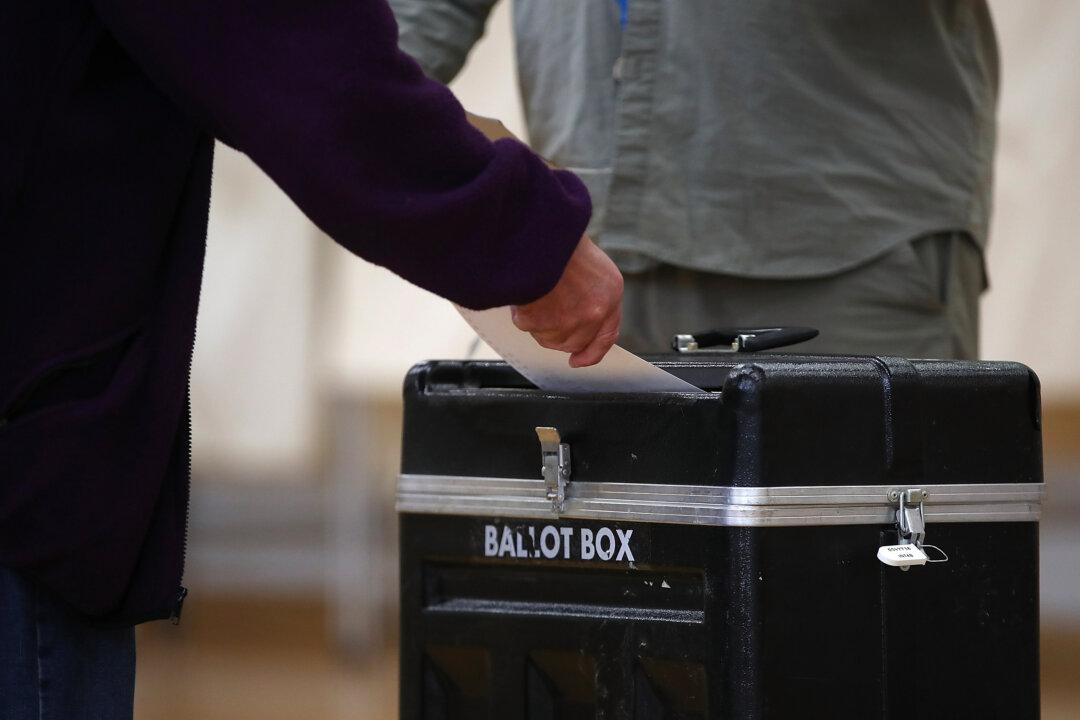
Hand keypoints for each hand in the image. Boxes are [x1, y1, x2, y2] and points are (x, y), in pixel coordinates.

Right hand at [511, 235, 622, 367]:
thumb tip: (577, 316)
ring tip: (536, 292)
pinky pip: (527, 326)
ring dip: (539, 323)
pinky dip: (522, 312)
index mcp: (609, 294)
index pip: (607, 335)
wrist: (538, 231)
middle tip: (545, 317)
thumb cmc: (559, 240)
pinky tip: (524, 291)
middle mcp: (594, 312)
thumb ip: (591, 294)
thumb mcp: (590, 264)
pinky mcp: (541, 322)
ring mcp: (568, 321)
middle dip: (559, 335)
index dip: (592, 352)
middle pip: (575, 342)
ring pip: (549, 338)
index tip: (579, 360)